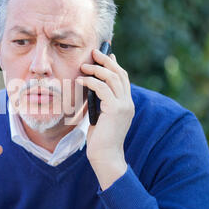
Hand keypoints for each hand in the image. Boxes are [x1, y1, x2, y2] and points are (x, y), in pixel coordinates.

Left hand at [76, 49, 134, 189]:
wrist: (105, 156)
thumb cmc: (100, 139)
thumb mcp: (101, 116)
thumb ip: (101, 102)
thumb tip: (92, 88)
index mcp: (126, 104)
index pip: (123, 78)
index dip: (114, 65)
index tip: (106, 54)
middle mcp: (128, 102)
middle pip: (119, 74)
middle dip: (106, 61)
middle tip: (94, 52)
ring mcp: (124, 105)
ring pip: (112, 78)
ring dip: (97, 69)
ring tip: (84, 65)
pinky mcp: (115, 109)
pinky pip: (102, 88)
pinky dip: (91, 81)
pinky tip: (81, 80)